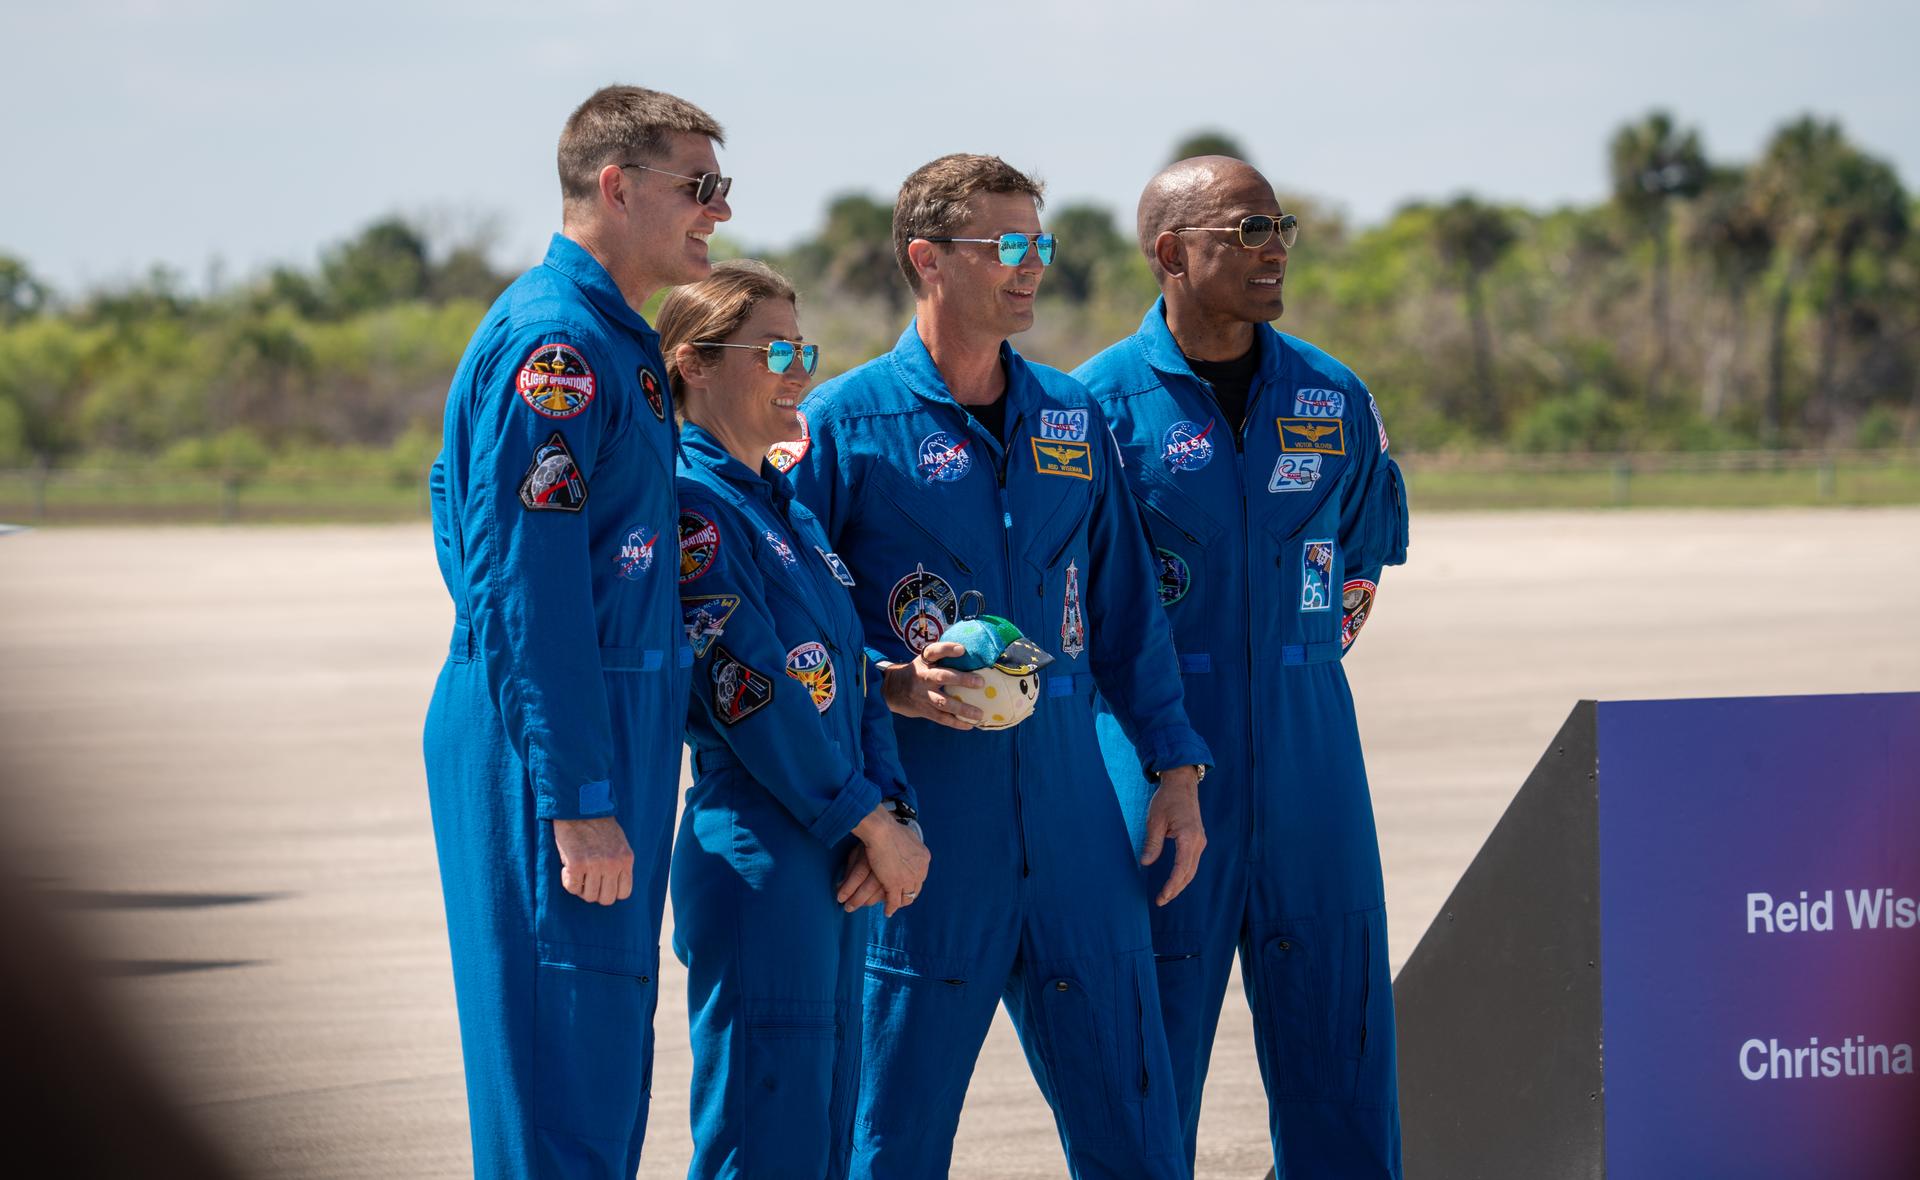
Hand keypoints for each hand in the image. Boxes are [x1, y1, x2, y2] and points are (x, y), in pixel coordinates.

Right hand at [552, 817, 633, 905]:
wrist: (578, 806)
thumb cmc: (597, 824)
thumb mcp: (618, 843)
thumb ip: (618, 863)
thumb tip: (613, 885)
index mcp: (626, 859)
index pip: (624, 893)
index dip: (610, 891)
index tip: (601, 883)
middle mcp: (613, 864)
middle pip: (606, 899)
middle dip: (595, 892)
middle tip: (586, 880)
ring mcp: (595, 865)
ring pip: (589, 896)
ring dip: (580, 887)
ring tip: (577, 872)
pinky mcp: (576, 864)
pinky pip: (572, 887)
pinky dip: (567, 881)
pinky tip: (567, 868)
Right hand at [838, 807, 931, 916]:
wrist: (882, 830)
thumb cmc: (889, 828)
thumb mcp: (907, 836)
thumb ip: (909, 844)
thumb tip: (908, 843)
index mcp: (924, 857)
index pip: (921, 875)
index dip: (912, 881)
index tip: (905, 883)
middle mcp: (920, 869)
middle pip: (916, 887)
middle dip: (909, 893)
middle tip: (900, 897)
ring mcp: (909, 878)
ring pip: (907, 897)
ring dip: (900, 903)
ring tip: (893, 906)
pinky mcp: (896, 884)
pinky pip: (894, 901)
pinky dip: (891, 908)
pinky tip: (887, 912)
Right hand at [881, 641, 983, 729]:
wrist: (890, 689)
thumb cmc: (916, 672)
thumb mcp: (923, 661)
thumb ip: (942, 659)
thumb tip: (972, 655)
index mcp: (924, 662)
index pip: (934, 651)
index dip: (947, 649)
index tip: (962, 649)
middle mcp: (922, 677)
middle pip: (941, 677)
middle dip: (961, 680)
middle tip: (980, 682)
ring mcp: (922, 695)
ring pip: (943, 702)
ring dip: (962, 708)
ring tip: (979, 713)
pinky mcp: (923, 710)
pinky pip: (941, 718)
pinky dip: (955, 722)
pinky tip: (969, 725)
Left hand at [1142, 766, 1206, 906]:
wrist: (1182, 784)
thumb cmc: (1167, 800)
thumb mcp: (1155, 820)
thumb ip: (1153, 843)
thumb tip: (1145, 863)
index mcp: (1188, 837)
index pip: (1181, 869)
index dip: (1171, 886)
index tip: (1161, 897)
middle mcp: (1198, 842)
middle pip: (1189, 873)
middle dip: (1175, 889)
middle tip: (1160, 901)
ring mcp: (1200, 841)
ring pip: (1192, 869)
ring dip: (1180, 883)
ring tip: (1166, 895)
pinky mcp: (1197, 839)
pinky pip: (1192, 862)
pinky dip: (1184, 874)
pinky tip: (1174, 880)